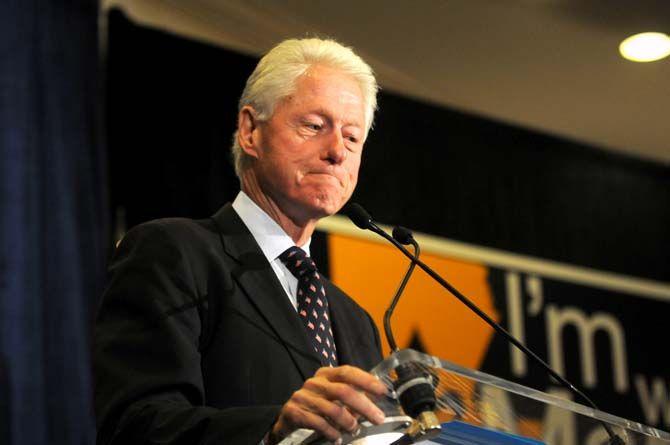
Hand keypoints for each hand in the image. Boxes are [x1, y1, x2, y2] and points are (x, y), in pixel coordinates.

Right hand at [268, 365, 387, 443]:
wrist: (288, 415)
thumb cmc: (316, 404)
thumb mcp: (332, 396)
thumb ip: (351, 397)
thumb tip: (374, 404)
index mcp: (326, 374)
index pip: (347, 372)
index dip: (366, 380)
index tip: (382, 390)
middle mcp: (314, 383)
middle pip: (343, 391)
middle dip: (364, 406)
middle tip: (377, 418)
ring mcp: (303, 396)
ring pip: (333, 410)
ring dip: (349, 423)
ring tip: (355, 430)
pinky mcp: (295, 411)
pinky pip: (319, 423)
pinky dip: (332, 433)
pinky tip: (338, 438)